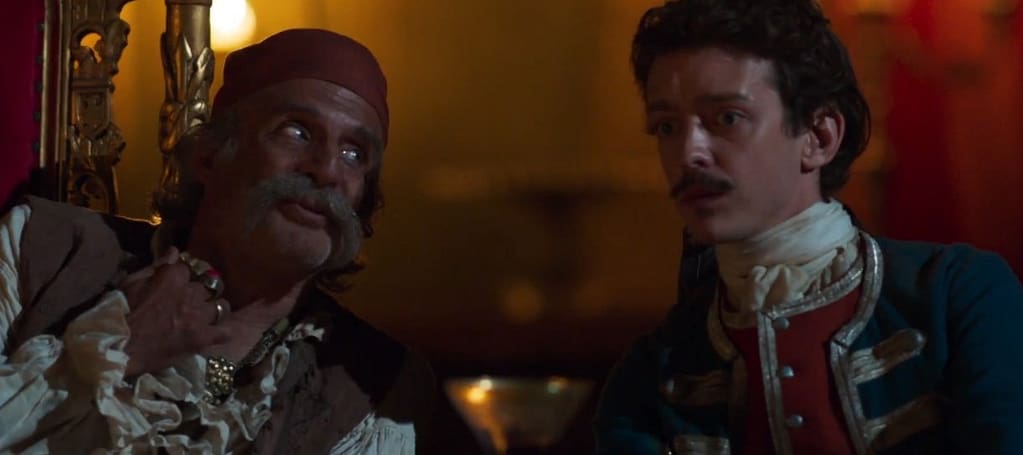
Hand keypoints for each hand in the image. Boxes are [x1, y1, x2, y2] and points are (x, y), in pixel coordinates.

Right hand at [120, 247, 230, 375]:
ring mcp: (199, 316)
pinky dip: (223, 332)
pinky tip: (218, 333)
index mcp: (173, 277)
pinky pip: (225, 332)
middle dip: (195, 296)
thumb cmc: (119, 313)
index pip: (187, 269)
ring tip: (200, 319)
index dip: (181, 278)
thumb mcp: (131, 283)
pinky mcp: (202, 338)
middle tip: (184, 306)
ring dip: (210, 311)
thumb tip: (175, 250)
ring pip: (219, 307)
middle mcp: (191, 293)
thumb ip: (157, 266)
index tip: (174, 285)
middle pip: (204, 289)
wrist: (117, 348)